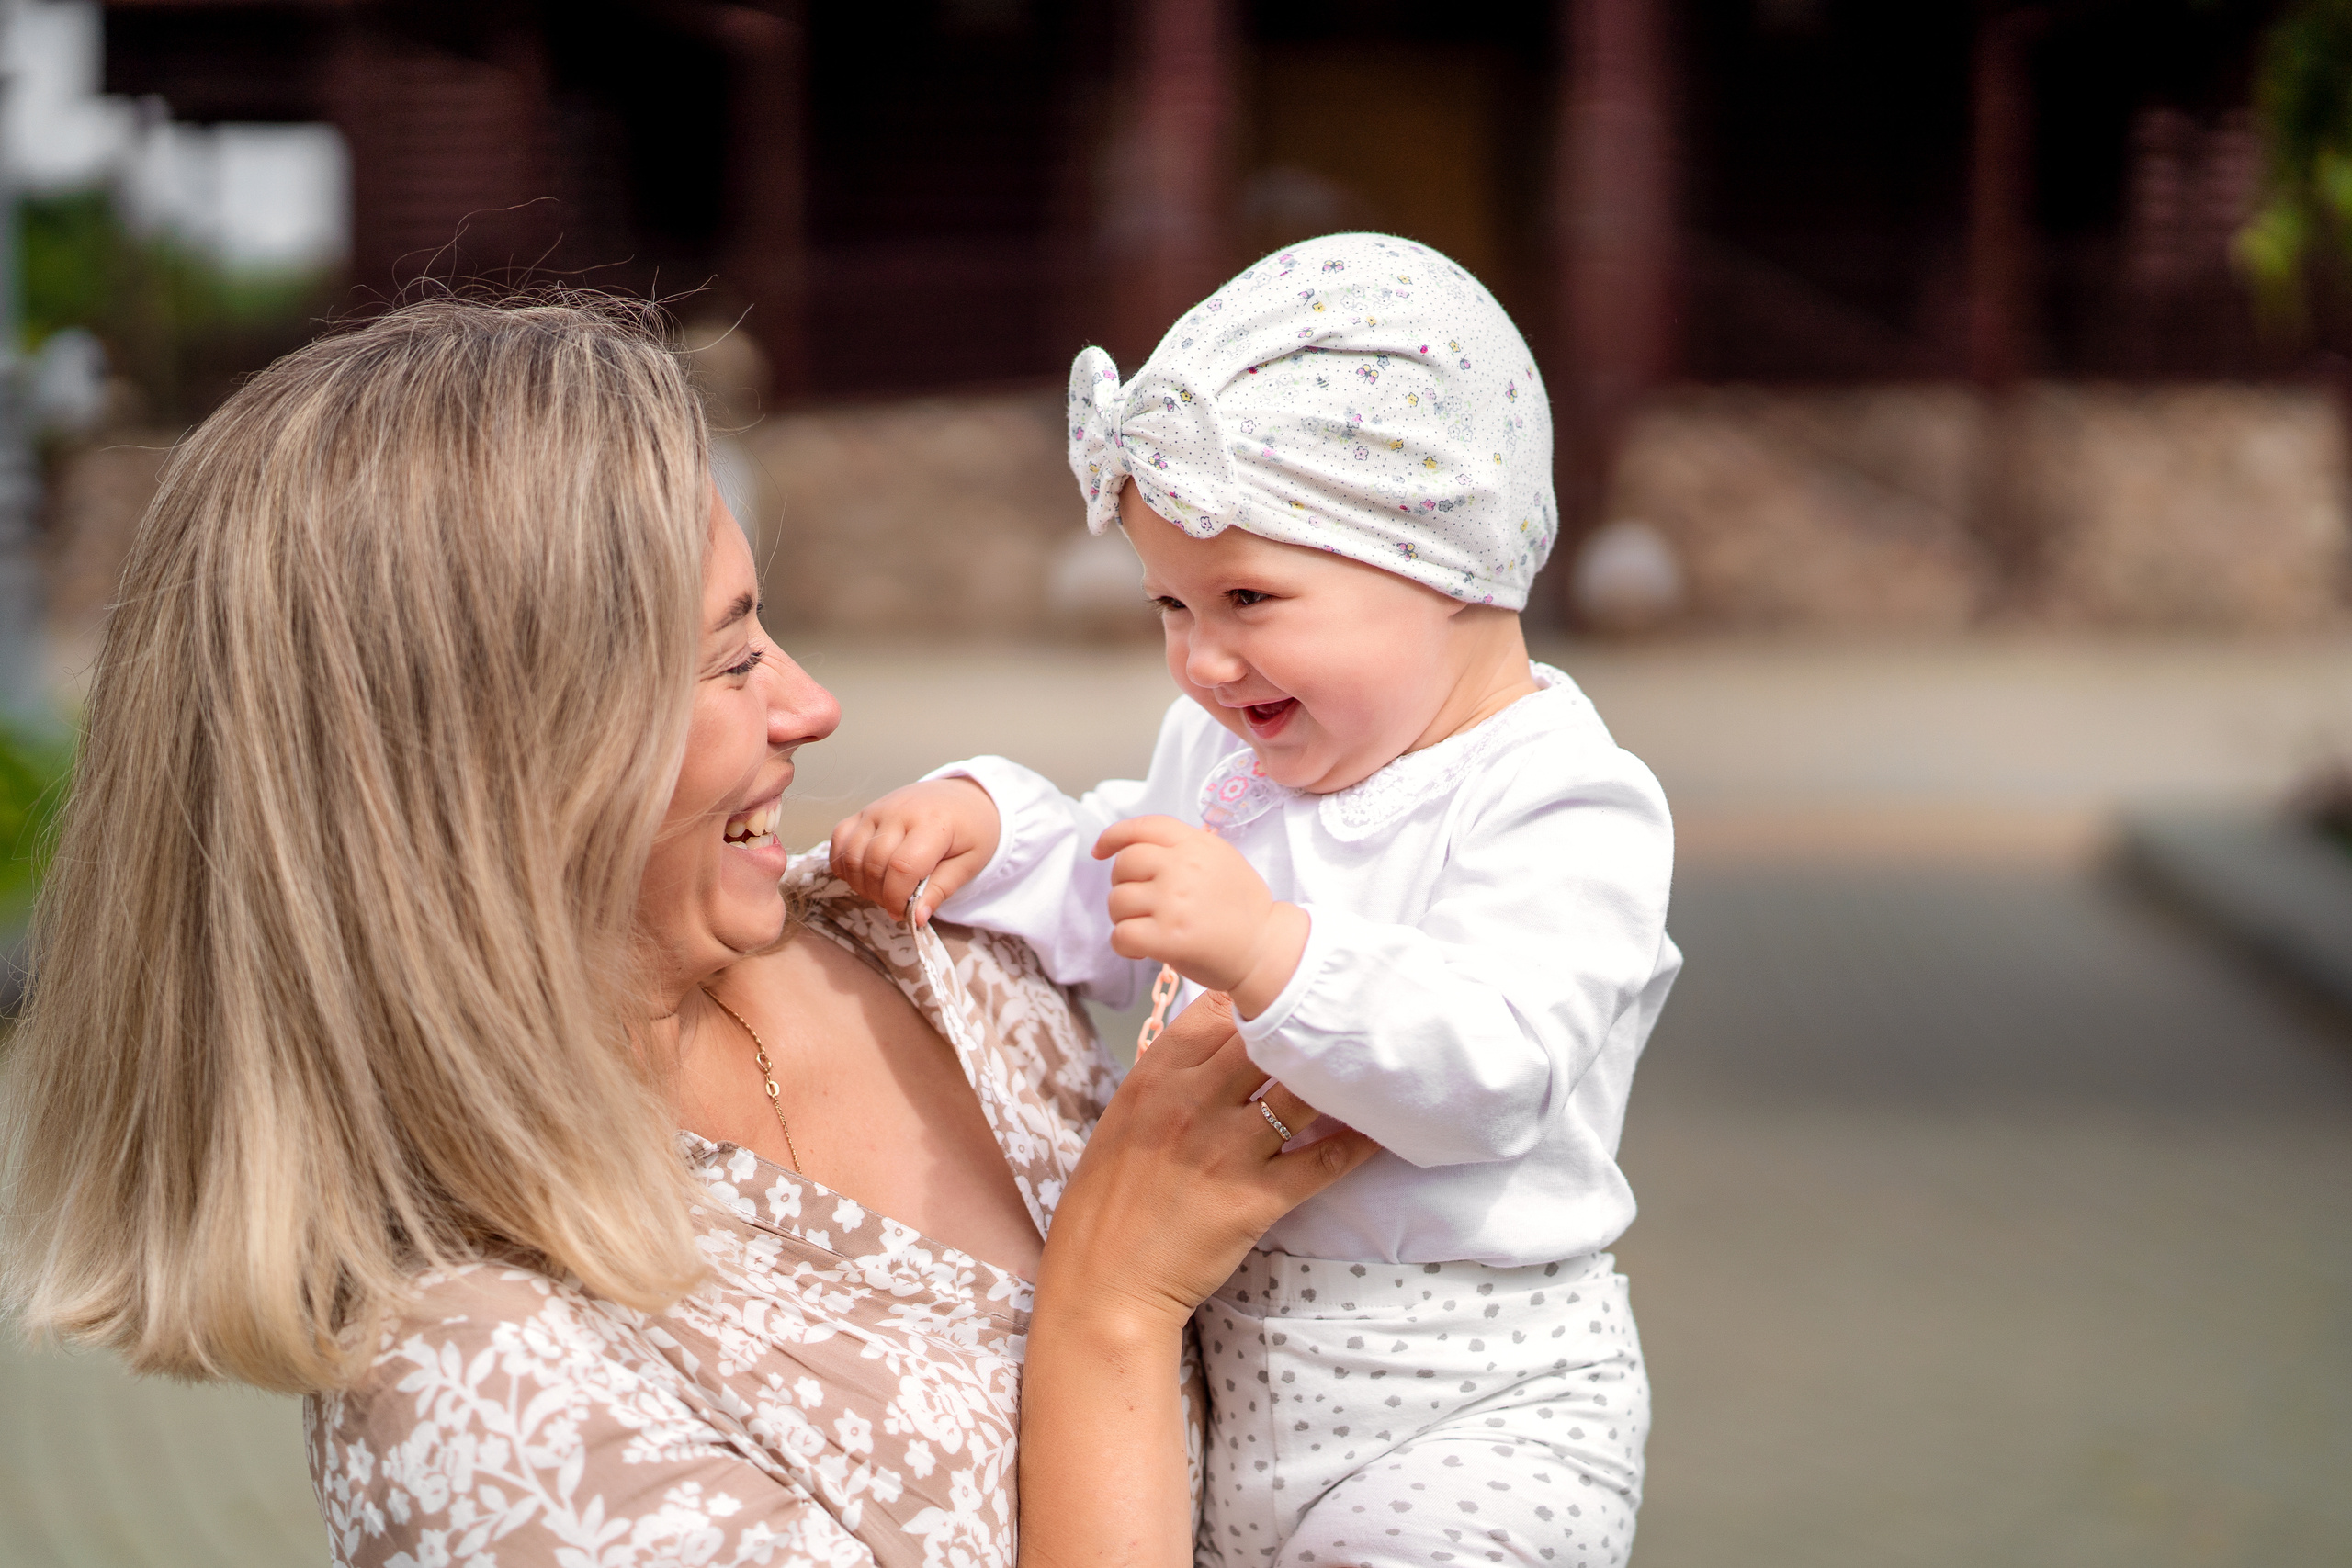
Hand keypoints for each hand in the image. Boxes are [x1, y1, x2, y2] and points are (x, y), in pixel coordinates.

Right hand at [829, 777, 999, 925]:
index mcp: (934, 823)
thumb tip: (916, 919)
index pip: (902, 867)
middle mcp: (900, 811)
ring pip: (852, 855)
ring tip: (883, 891)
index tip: (905, 913)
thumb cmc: (971, 832)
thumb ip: (941, 890)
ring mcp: (877, 808)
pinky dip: (844, 864)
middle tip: (897, 905)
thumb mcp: (969, 863)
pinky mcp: (864, 811)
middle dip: (881, 895)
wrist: (962, 798)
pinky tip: (865, 875)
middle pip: (874, 864)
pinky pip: (839, 840)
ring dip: (862, 884)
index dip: (897, 898)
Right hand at [1037, 991, 1376, 1334]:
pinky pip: (1324, 1160)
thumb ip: (1173, 1074)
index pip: (1217, 1008)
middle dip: (1303, 1026)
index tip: (1281, 996)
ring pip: (1302, 1090)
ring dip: (1337, 1077)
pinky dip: (1359, 1142)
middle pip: (1267, 1036)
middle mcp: (1193, 1103)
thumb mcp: (1127, 1117)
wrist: (1103, 1279)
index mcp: (1156, 1077)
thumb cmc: (1110, 1200)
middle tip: (1338, 1021)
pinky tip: (1384, 1127)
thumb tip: (1221, 1037)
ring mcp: (1227, 1149)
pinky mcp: (1255, 1197)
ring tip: (1370, 1065)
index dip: (1255, 997)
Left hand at [1092, 815, 1309, 1018]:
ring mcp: (1174, 902)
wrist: (1264, 949)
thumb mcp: (1221, 859)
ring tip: (1147, 929)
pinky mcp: (1168, 938)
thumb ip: (1184, 848)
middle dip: (1122, 885)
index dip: (1113, 837)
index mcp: (1196, 844)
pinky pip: (1121, 935)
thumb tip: (1137, 849)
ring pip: (1118, 901)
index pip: (1143, 827)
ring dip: (1123, 919)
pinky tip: (1142, 950)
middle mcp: (1183, 867)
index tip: (1101, 851)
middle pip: (1123, 865)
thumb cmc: (1243, 909)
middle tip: (1140, 905)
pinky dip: (1124, 945)